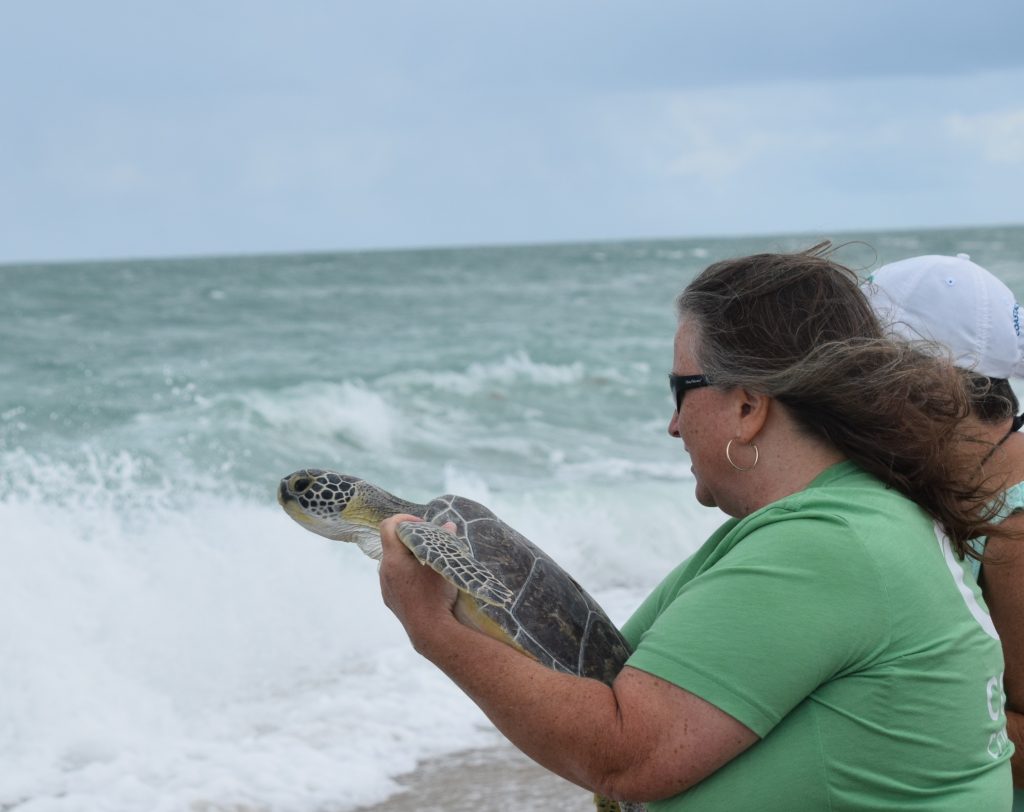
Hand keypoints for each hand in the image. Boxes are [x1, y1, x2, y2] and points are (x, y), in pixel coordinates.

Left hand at [379, 514, 459, 648]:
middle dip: (410, 539)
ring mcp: (385, 586)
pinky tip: (423, 583)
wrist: (430, 631)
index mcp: (393, 558)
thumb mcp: (443, 564)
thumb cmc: (437, 595)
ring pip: (394, 562)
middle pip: (392, 543)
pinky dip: (406, 573)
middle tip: (430, 543)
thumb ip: (445, 542)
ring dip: (408, 557)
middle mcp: (384, 570)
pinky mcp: (389, 599)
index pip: (388, 525)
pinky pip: (395, 578)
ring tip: (428, 564)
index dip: (403, 518)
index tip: (421, 524)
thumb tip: (449, 525)